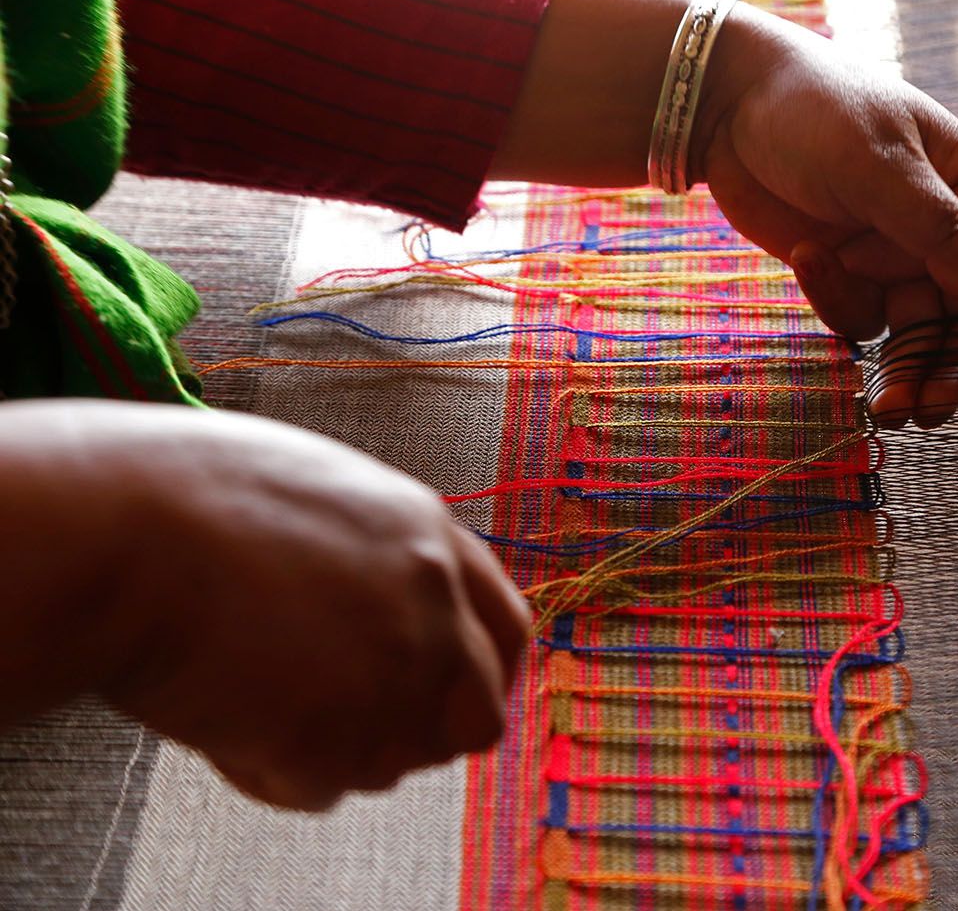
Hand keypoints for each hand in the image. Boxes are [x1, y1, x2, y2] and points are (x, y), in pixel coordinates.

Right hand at [2, 401, 528, 810]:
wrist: (122, 531)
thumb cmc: (187, 498)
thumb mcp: (319, 496)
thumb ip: (379, 558)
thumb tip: (386, 611)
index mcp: (430, 540)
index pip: (507, 633)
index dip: (481, 677)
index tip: (446, 698)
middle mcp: (433, 610)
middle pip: (475, 718)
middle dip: (420, 733)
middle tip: (348, 726)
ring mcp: (391, 677)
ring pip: (393, 762)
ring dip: (334, 749)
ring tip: (251, 694)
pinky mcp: (334, 738)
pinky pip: (317, 788)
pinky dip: (270, 770)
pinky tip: (219, 713)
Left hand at [697, 12, 957, 427]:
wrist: (726, 100)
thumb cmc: (814, 106)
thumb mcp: (878, 163)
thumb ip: (938, 230)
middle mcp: (944, 230)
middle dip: (957, 371)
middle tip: (926, 410)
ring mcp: (895, 254)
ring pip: (921, 336)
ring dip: (908, 373)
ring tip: (886, 408)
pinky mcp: (848, 271)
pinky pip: (861, 318)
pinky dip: (838, 306)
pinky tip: (807, 258)